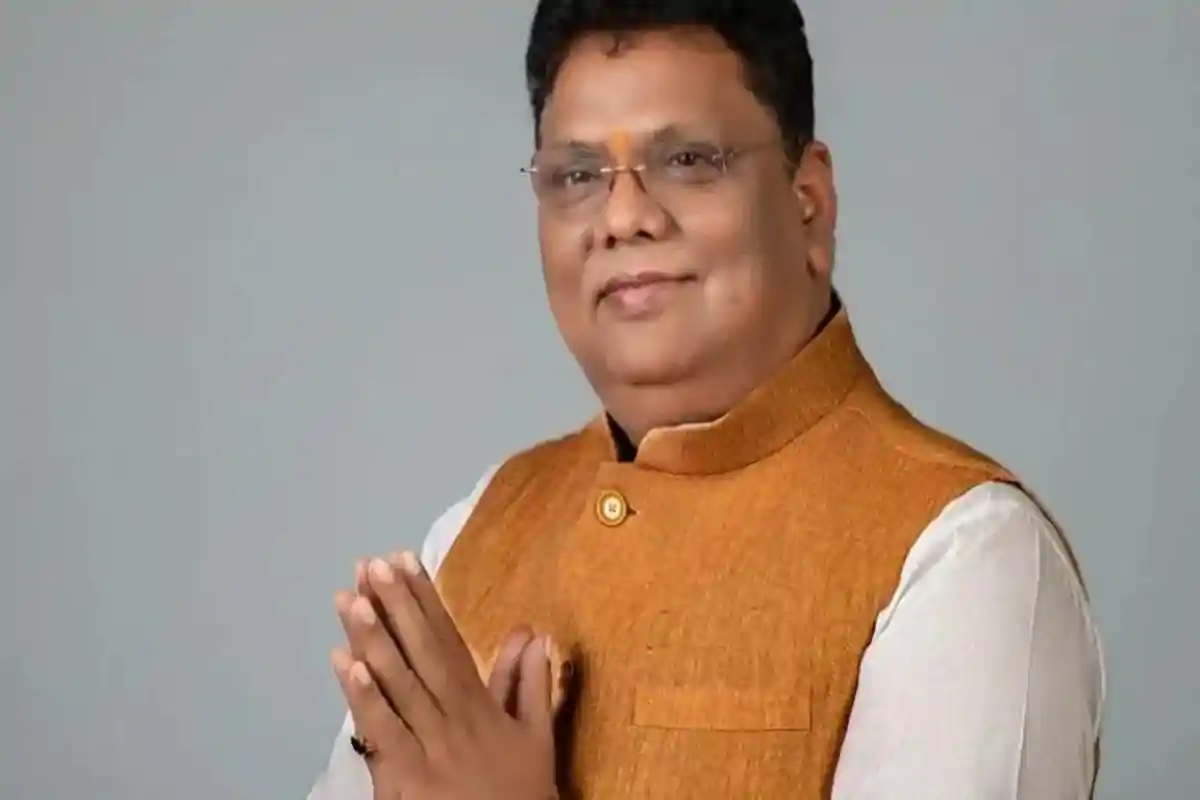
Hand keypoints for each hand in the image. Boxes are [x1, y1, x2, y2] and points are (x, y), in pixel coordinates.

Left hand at [333, 552, 558, 799]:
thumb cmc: (520, 795)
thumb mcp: (536, 737)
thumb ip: (531, 684)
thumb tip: (533, 633)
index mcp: (480, 705)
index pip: (448, 641)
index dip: (426, 600)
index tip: (406, 560)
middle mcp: (453, 718)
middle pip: (420, 653)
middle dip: (395, 606)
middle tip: (371, 564)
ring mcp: (428, 747)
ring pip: (399, 684)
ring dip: (373, 640)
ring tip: (350, 600)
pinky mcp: (406, 780)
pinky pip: (384, 733)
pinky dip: (365, 699)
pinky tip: (346, 666)